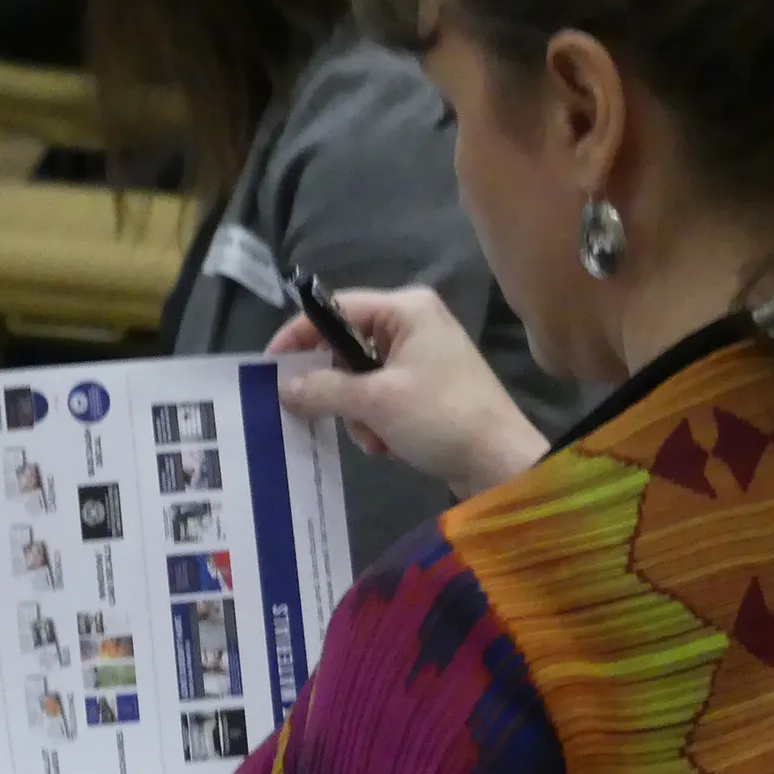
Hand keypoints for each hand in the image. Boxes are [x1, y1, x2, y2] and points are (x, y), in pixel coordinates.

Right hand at [269, 286, 547, 497]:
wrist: (501, 464)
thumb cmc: (441, 418)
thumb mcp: (374, 403)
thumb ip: (322, 390)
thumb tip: (283, 388)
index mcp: (406, 309)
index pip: (335, 309)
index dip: (299, 336)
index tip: (271, 367)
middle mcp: (414, 324)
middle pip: (346, 345)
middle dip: (337, 387)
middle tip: (327, 414)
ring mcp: (423, 357)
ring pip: (360, 378)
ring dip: (358, 412)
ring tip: (374, 436)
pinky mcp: (428, 388)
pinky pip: (381, 396)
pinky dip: (376, 421)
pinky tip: (389, 443)